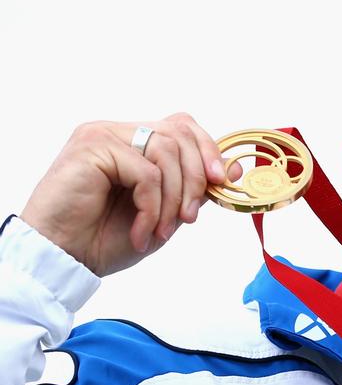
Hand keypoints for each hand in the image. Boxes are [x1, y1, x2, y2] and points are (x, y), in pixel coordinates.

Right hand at [19, 113, 226, 276]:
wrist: (65, 257)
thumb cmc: (106, 237)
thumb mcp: (165, 213)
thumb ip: (194, 189)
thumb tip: (233, 169)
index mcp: (134, 143)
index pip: (182, 126)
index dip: (208, 151)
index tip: (221, 183)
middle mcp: (118, 132)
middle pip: (179, 133)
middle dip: (196, 178)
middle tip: (190, 217)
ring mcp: (103, 136)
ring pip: (166, 151)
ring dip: (173, 199)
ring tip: (162, 231)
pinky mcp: (92, 148)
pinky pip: (145, 172)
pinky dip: (152, 207)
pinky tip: (141, 231)